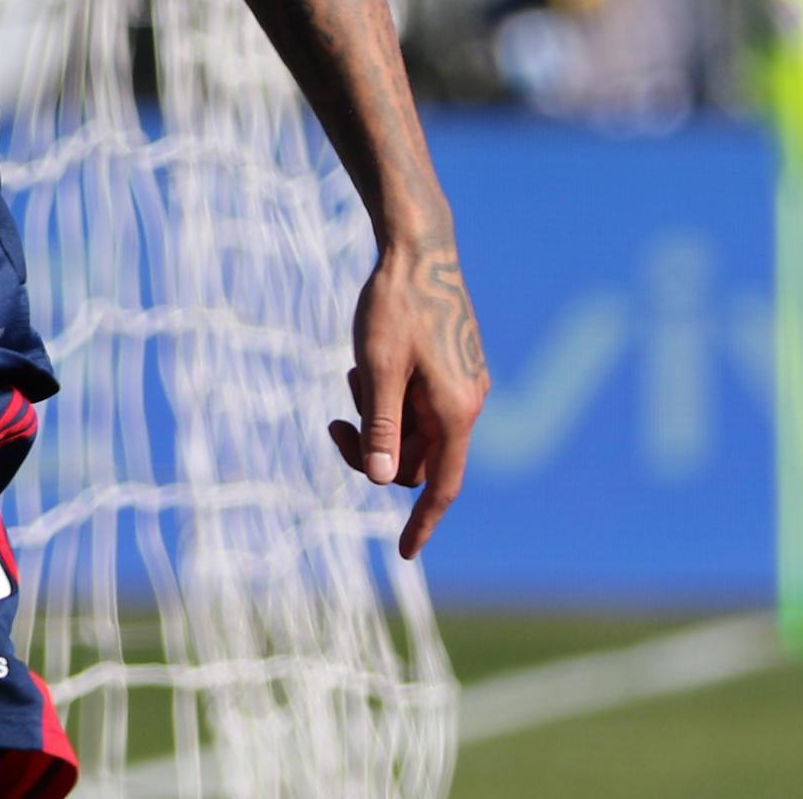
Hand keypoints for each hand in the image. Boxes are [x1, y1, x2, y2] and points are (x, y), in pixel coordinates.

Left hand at [326, 238, 488, 559]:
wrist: (418, 248)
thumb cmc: (395, 305)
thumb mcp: (377, 370)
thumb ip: (382, 428)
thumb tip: (385, 482)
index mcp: (455, 412)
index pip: (441, 486)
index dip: (423, 523)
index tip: (405, 554)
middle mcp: (467, 403)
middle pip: (417, 457)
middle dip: (376, 448)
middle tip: (335, 422)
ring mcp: (462, 384)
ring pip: (413, 428)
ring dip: (379, 415)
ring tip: (355, 373)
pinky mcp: (452, 367)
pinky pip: (417, 401)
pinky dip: (390, 394)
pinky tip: (371, 360)